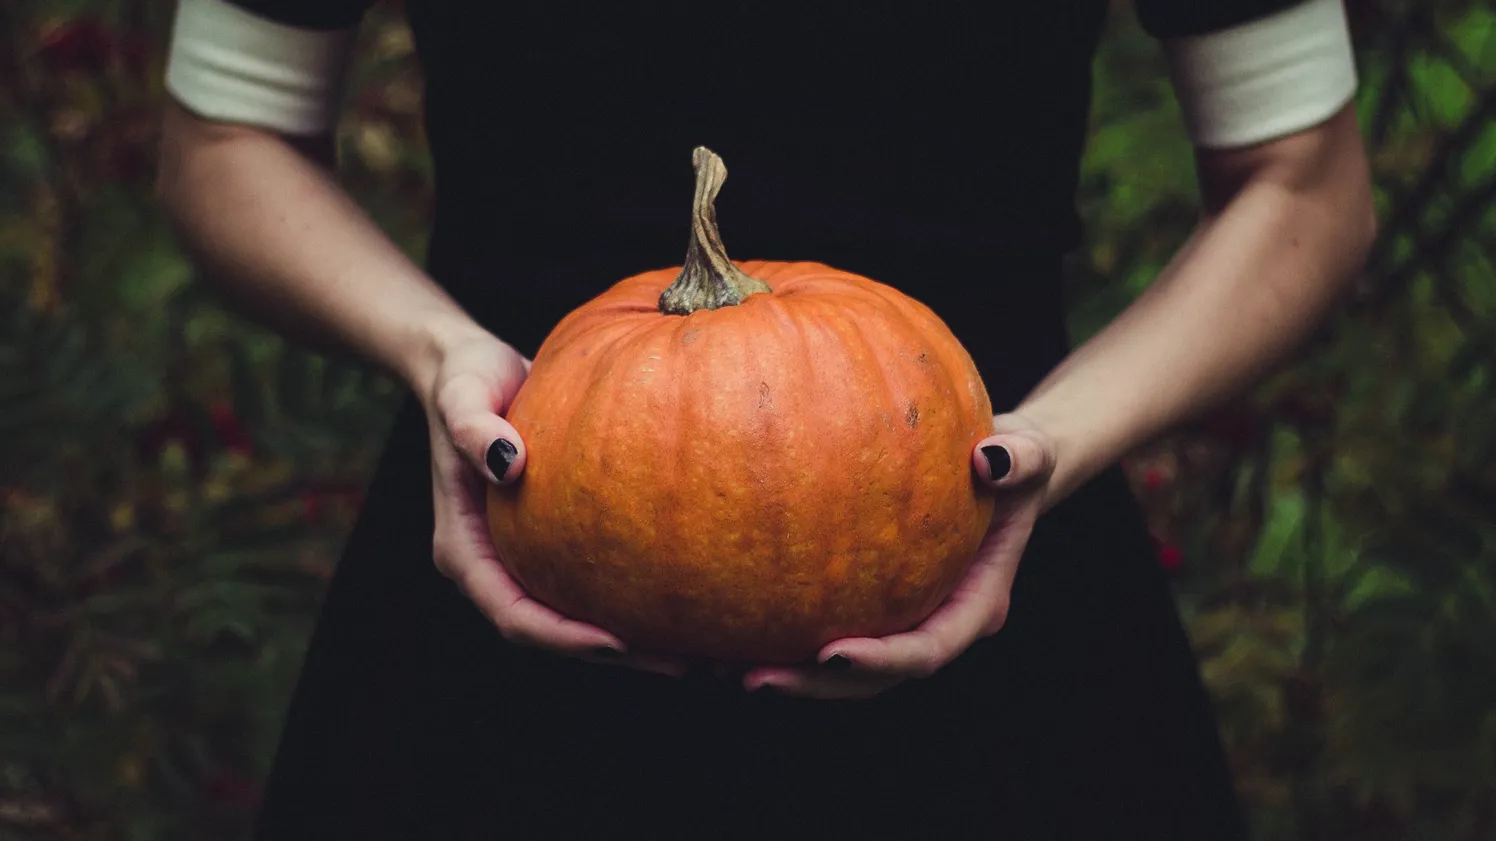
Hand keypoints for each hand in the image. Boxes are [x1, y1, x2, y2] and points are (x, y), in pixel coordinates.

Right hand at [418, 328, 683, 676]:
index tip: (617, 642)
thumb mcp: (462, 395)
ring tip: (705, 648)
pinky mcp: (557, 542)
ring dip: (637, 640)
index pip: (514, 615)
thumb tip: (509, 464)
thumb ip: (473, 428)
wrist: (474, 369)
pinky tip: (694, 595)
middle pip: (555, 632)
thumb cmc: (466, 379)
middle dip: (617, 654)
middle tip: (685, 662)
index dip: (563, 637)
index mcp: (465, 551)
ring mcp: (527, 558)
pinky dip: (639, 596)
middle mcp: (496, 566)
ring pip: (581, 617)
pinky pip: (599, 581)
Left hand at [742, 413, 1056, 698]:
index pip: (928, 650)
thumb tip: (990, 460)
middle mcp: (932, 623)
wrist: (996, 467)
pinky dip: (776, 630)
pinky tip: (722, 622)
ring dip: (786, 673)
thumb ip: (1021, 458)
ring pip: (839, 667)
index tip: (832, 655)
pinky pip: (818, 624)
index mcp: (974, 605)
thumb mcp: (1029, 450)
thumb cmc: (1012, 457)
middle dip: (814, 686)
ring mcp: (897, 618)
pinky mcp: (865, 602)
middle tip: (753, 679)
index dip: (882, 662)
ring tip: (719, 667)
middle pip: (873, 679)